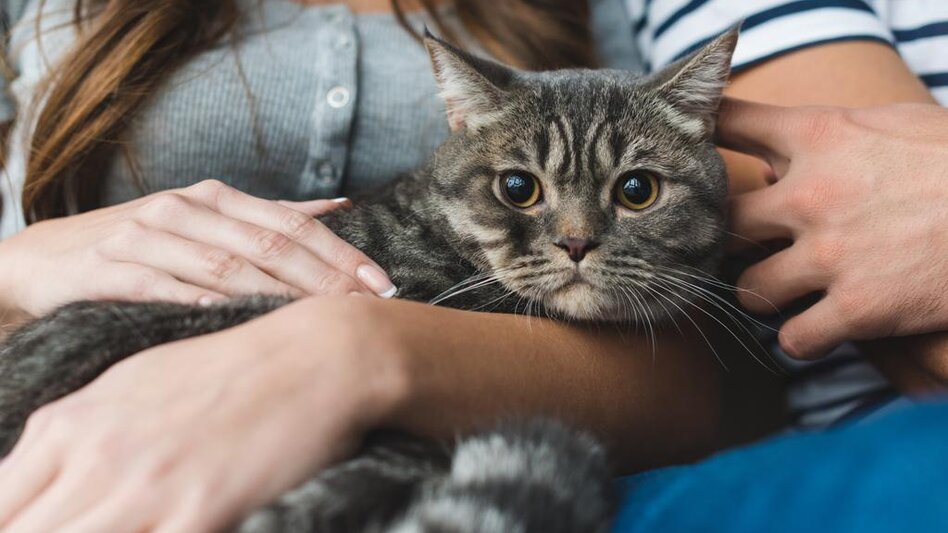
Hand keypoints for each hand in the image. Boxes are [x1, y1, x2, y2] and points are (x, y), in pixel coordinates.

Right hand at [0, 180, 395, 318]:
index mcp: (217, 198)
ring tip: (321, 321)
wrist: (47, 258)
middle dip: (325, 280)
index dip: (342, 255)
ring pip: (226, 266)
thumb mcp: (208, 220)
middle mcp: (186, 208)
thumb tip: (341, 206)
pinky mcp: (110, 268)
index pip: (293, 225)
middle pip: (269, 245)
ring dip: (278, 296)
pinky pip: (164, 287)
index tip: (382, 285)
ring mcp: (147, 235)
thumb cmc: (143, 244)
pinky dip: (201, 302)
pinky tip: (235, 319)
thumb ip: (272, 216)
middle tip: (366, 309)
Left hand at [0, 296, 408, 531]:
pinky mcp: (198, 513)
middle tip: (88, 527)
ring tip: (135, 527)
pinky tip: (169, 529)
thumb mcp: (132, 385)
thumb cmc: (229, 368)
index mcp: (69, 424)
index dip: (13, 525)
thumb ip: (75, 434)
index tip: (39, 525)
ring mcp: (146, 488)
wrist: (314, 356)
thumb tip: (34, 475)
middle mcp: (95, 457)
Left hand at [717, 99, 947, 358]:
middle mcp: (811, 192)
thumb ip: (837, 135)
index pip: (732, 122)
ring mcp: (831, 253)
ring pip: (748, 291)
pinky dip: (801, 341)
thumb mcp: (898, 125)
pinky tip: (815, 331)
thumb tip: (788, 148)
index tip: (690, 151)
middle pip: (724, 222)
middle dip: (730, 241)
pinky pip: (794, 340)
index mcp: (822, 134)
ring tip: (783, 295)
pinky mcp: (859, 309)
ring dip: (762, 296)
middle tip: (747, 251)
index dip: (703, 135)